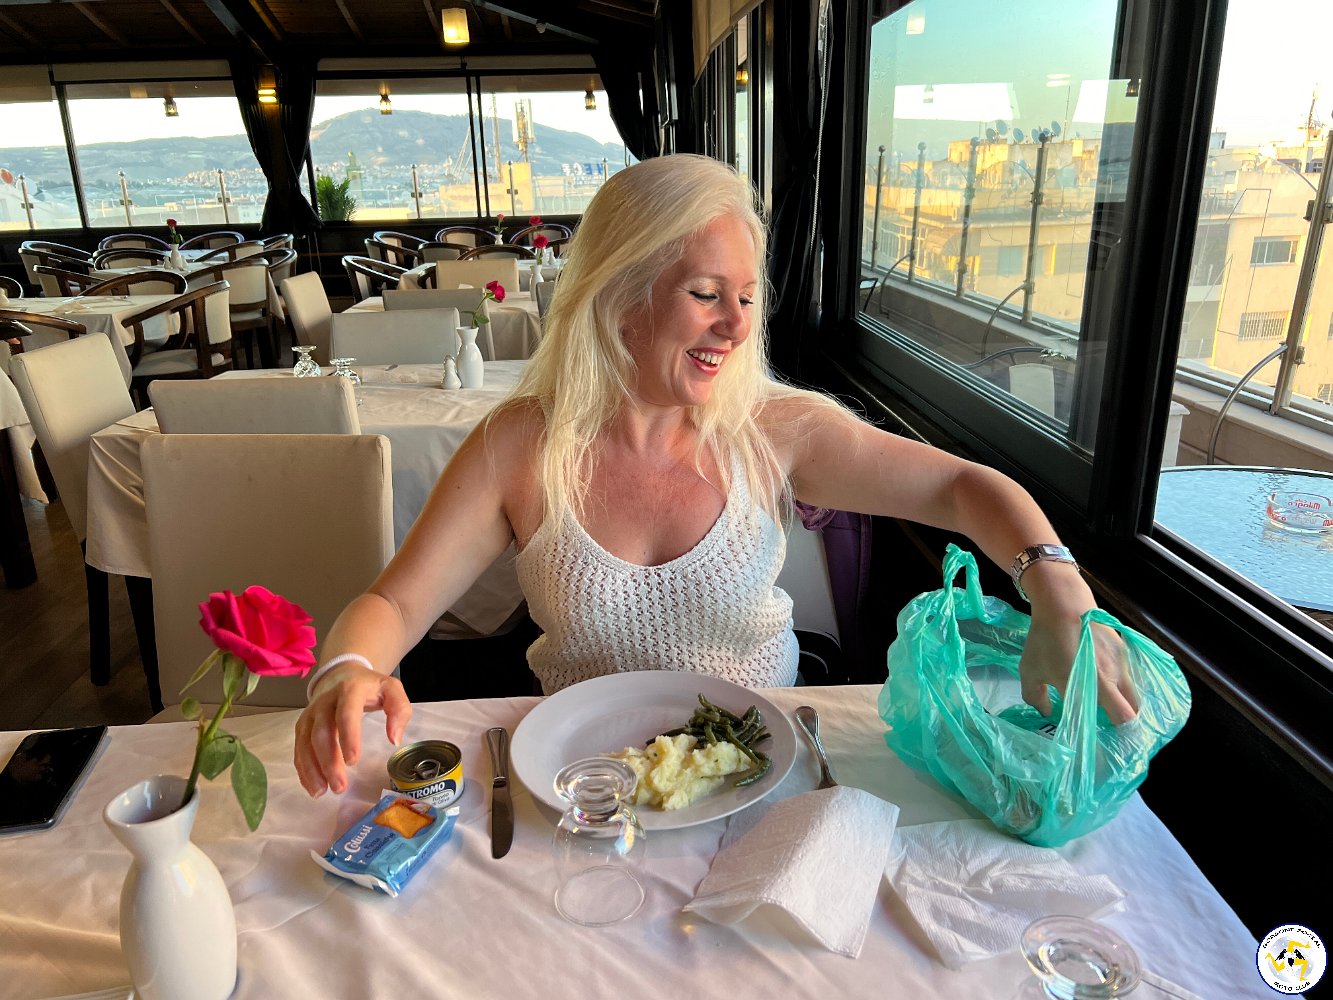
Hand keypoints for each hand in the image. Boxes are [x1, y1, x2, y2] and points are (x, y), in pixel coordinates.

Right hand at [293, 662, 411, 796]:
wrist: (341, 674)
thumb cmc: (370, 686)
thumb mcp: (392, 689)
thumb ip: (400, 710)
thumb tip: (394, 739)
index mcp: (350, 690)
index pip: (346, 713)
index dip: (348, 737)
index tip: (353, 761)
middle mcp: (325, 701)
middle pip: (321, 732)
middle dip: (328, 762)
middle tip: (339, 787)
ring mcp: (310, 713)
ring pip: (305, 742)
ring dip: (312, 769)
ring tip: (321, 792)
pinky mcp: (302, 725)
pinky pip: (298, 748)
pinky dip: (303, 768)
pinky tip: (313, 786)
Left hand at [1019, 608, 1138, 724]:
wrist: (1063, 601)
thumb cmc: (1045, 639)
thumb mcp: (1030, 671)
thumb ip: (1036, 698)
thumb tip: (1048, 713)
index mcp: (1094, 686)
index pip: (1123, 719)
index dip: (1120, 736)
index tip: (1110, 745)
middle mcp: (1114, 677)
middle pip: (1135, 711)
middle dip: (1127, 725)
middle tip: (1111, 730)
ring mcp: (1122, 663)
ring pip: (1134, 694)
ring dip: (1126, 706)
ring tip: (1109, 710)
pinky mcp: (1125, 651)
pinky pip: (1131, 678)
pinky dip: (1124, 688)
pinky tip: (1109, 688)